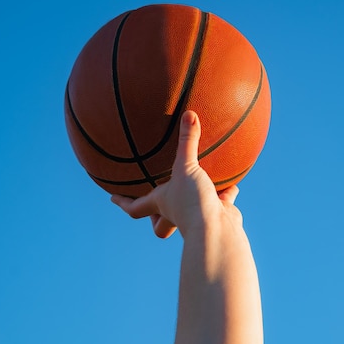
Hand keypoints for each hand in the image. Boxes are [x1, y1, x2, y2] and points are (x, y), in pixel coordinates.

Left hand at [111, 110, 240, 237]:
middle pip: (159, 222)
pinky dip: (225, 195)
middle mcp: (176, 213)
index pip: (135, 207)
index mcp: (161, 203)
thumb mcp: (186, 167)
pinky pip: (221, 203)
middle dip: (155, 217)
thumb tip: (189, 114)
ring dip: (192, 201)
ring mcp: (197, 217)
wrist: (217, 229)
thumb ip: (187, 141)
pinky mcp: (218, 215)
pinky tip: (231, 186)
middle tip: (153, 206)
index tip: (112, 197)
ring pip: (189, 213)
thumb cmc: (192, 202)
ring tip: (196, 186)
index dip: (122, 202)